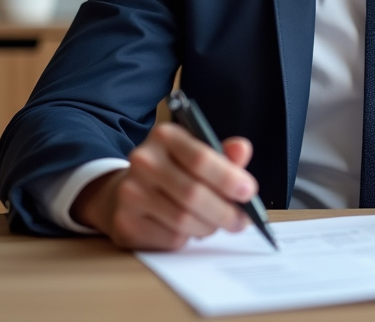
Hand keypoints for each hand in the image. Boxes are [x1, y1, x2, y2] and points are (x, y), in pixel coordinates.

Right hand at [71, 122, 258, 250]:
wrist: (128, 192)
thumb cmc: (174, 172)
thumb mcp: (199, 155)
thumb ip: (223, 156)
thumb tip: (241, 149)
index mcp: (165, 136)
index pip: (200, 158)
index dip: (228, 178)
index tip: (248, 192)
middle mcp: (144, 160)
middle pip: (193, 193)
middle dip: (224, 211)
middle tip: (241, 221)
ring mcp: (130, 192)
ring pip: (183, 220)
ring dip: (208, 227)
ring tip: (215, 224)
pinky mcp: (125, 222)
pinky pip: (169, 238)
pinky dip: (187, 238)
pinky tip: (189, 230)